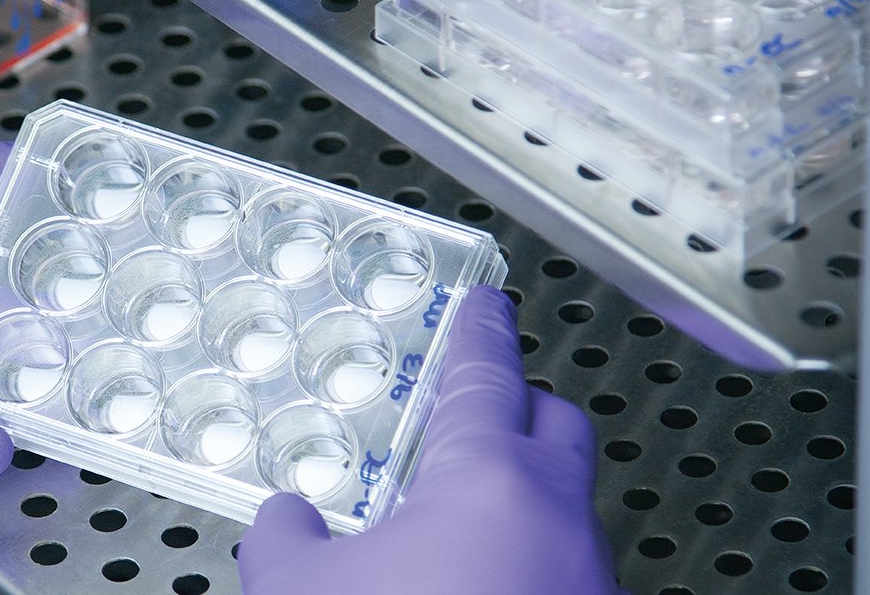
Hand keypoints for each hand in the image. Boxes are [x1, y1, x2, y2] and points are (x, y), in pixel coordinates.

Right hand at [238, 286, 618, 593]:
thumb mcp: (300, 593)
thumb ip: (284, 539)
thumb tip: (286, 521)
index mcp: (485, 481)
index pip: (484, 373)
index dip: (477, 329)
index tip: (483, 303)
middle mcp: (552, 519)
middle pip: (554, 423)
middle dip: (516, 405)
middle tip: (469, 409)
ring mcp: (586, 575)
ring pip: (559, 503)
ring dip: (513, 495)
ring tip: (448, 523)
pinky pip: (559, 564)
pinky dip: (521, 558)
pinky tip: (470, 588)